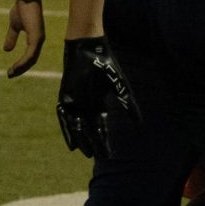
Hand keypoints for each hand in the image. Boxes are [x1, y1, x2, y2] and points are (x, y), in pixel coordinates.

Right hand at [5, 0, 44, 77]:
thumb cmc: (22, 8)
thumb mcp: (14, 26)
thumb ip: (12, 37)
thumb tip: (7, 50)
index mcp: (35, 38)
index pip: (31, 56)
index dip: (21, 64)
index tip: (11, 71)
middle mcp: (39, 39)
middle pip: (32, 60)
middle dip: (21, 69)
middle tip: (10, 75)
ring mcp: (39, 38)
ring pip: (32, 59)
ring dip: (21, 68)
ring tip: (11, 73)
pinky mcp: (36, 37)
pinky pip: (30, 54)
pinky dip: (23, 62)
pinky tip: (15, 67)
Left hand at [56, 37, 140, 159]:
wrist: (89, 48)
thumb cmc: (106, 64)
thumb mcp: (120, 86)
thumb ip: (128, 104)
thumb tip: (140, 123)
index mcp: (98, 102)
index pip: (102, 126)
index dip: (106, 139)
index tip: (110, 153)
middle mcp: (86, 104)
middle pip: (90, 129)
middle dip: (95, 143)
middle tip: (99, 157)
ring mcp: (75, 101)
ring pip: (77, 126)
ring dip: (82, 139)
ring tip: (86, 152)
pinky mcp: (65, 96)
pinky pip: (65, 116)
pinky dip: (68, 130)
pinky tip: (71, 142)